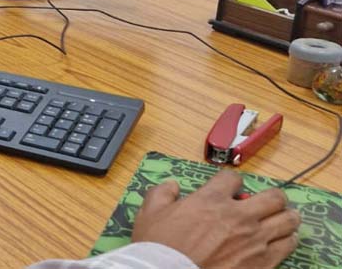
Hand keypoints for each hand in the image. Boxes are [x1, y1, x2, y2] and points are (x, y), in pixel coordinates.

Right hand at [131, 170, 299, 268]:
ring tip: (279, 219)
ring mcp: (255, 240)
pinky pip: (288, 244)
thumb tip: (172, 186)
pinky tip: (281, 240)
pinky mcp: (264, 262)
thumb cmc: (160, 246)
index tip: (228, 188)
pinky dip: (287, 240)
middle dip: (271, 196)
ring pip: (288, 220)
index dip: (230, 181)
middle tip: (265, 202)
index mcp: (211, 199)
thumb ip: (162, 193)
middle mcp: (239, 216)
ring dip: (284, 217)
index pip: (232, 178)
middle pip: (273, 197)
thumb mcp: (150, 213)